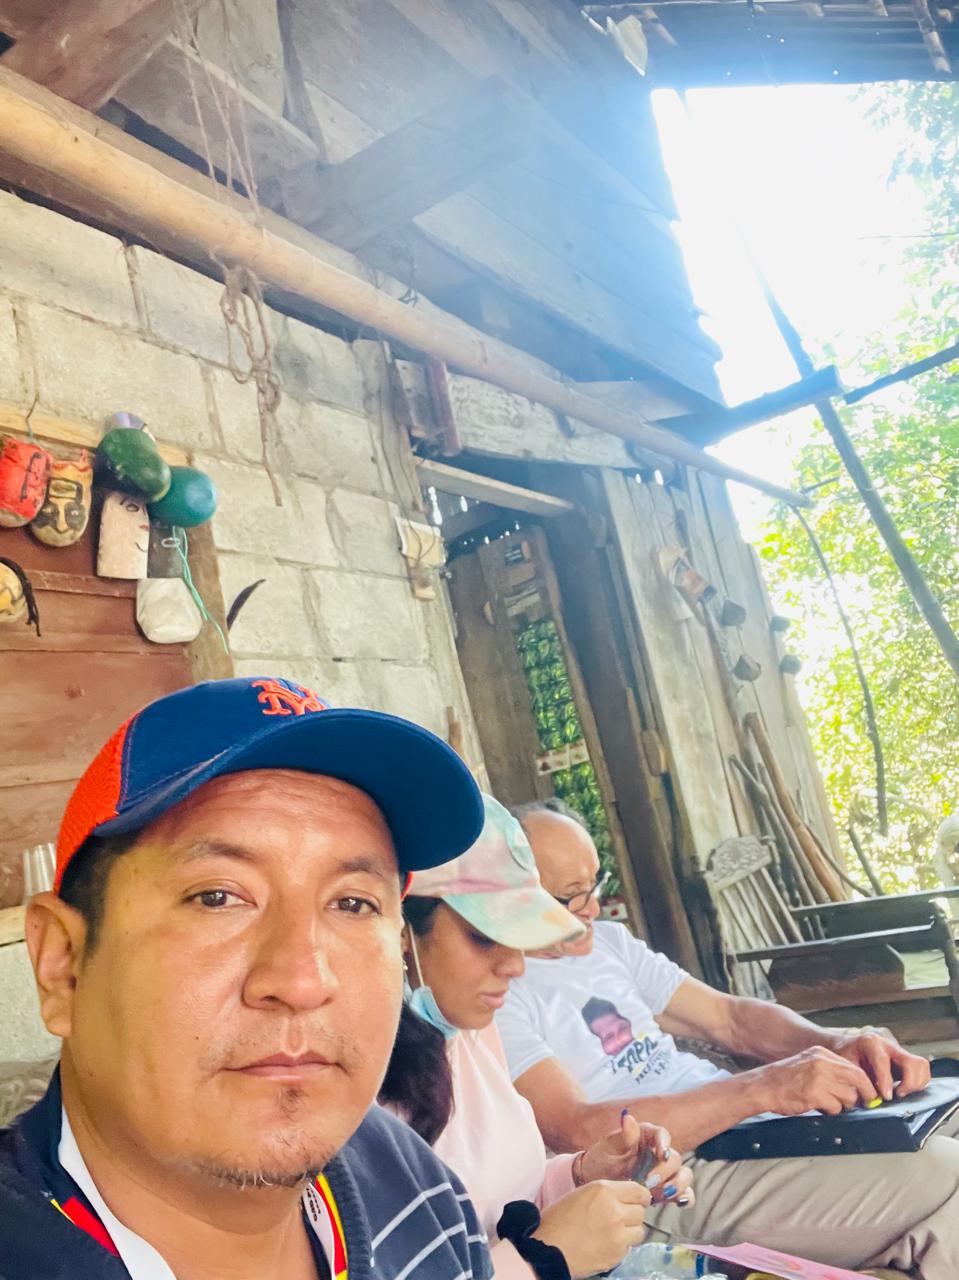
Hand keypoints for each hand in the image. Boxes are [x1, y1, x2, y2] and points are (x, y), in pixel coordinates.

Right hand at [535, 1180, 649, 1279]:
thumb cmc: (558, 1220)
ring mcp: (618, 1234)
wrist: (547, 1247)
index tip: (639, 1201)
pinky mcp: (617, 1254)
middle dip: (633, 1215)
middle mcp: (615, 1210)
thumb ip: (605, 1195)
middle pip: (641, 1212)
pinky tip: (606, 1244)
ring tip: (614, 1233)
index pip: (639, 1191)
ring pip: (639, 1231)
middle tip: (620, 1219)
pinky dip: (622, 1246)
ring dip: (630, 1232)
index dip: (641, 1197)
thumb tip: (623, 1198)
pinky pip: (629, 1248)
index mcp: (604, 1190)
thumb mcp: (582, 1195)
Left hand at [579, 1115, 694, 1206]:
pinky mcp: (667, 1190)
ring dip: (678, 1185)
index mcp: (646, 1136)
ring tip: (660, 1194)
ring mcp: (665, 1173)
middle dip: (665, 1171)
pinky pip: (685, 1193)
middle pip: (675, 1159)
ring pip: (684, 1175)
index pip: (662, 1134)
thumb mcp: (608, 1147)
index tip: (663, 1155)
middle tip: (649, 1181)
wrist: (597, 1182)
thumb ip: (623, 1136)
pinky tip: (678, 1202)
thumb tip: (628, 1117)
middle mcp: (659, 1153)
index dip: (665, 1143)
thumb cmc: (601, 1160)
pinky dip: (686, 1198)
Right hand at [750, 1046, 878, 1115]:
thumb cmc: (785, 1079)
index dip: (865, 1085)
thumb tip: (856, 1085)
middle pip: (858, 1080)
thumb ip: (830, 1071)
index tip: (868, 1095)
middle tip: (860, 1104)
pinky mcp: (814, 1094)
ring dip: (842, 1105)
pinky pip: (835, 1108)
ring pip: (848, 1096)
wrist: (763, 1086)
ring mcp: (818, 1078)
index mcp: (822, 1054)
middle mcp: (822, 1063)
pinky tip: (817, 1106)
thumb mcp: (809, 1064)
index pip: (855, 1068)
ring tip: (827, 1103)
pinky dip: (830, 1111)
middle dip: (862, 1095)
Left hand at [829, 1028, 930, 1099]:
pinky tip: (904, 1089)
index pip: (883, 1061)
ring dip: (916, 1083)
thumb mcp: (846, 1066)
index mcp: (870, 1043)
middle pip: (912, 1062)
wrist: (845, 1045)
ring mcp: (899, 1050)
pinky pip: (921, 1069)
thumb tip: (870, 1100)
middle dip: (909, 1083)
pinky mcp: (905, 1058)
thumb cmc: (844, 1055)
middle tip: (899, 1095)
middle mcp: (888, 1044)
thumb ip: (858, 1081)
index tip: (887, 1097)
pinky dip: (918, 1082)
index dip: (886, 1081)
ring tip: (902, 1093)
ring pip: (921, 1065)